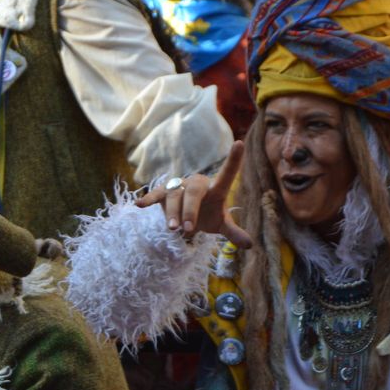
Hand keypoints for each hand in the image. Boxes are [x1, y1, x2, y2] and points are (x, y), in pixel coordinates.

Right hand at [135, 140, 252, 245]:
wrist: (188, 213)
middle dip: (190, 210)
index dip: (233, 160)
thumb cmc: (208, 214)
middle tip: (189, 230)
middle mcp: (196, 184)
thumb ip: (234, 232)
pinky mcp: (164, 193)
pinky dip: (148, 199)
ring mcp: (179, 187)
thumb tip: (250, 245)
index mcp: (214, 189)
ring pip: (174, 196)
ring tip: (173, 229)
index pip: (226, 174)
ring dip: (172, 213)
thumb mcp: (221, 223)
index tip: (239, 144)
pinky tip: (139, 205)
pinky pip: (156, 195)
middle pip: (193, 192)